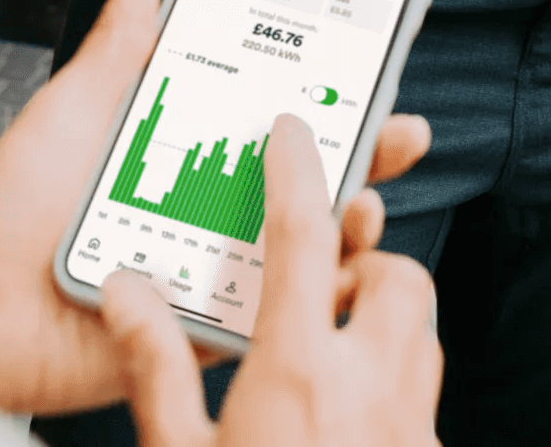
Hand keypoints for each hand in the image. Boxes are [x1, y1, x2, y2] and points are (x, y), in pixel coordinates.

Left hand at [0, 0, 432, 416]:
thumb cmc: (9, 208)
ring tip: (363, 202)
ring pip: (305, 247)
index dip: (331, 82)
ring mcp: (213, 269)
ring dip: (350, 224)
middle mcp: (212, 204)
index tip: (377, 50)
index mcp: (189, 145)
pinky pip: (270, 320)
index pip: (276, 107)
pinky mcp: (203, 330)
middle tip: (398, 128)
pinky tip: (331, 275)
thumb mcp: (74, 106)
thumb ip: (121, 41)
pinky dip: (309, 300)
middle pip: (308, 174)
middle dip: (367, 148)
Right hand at [103, 114, 441, 446]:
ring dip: (386, 324)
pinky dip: (394, 386)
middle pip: (397, 277)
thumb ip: (156, 369)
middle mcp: (370, 389)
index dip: (297, 172)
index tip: (290, 133)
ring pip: (422, 337)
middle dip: (367, 261)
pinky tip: (351, 415)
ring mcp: (411, 428)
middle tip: (322, 282)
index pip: (305, 237)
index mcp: (299, 372)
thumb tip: (124, 292)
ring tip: (334, 347)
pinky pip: (425, 401)